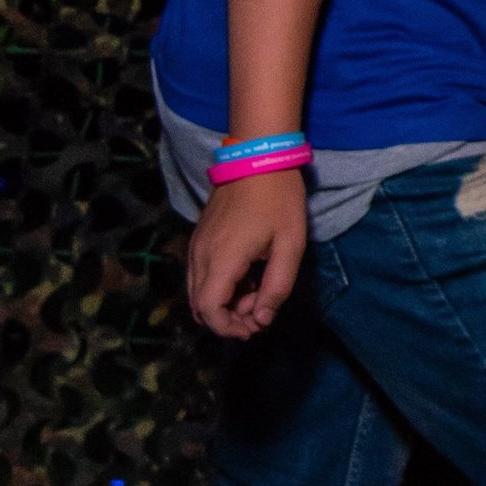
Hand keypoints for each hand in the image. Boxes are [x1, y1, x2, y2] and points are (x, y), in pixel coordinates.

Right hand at [188, 169, 308, 338]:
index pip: (209, 311)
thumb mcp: (290, 247)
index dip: (229, 328)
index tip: (256, 325)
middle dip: (230, 317)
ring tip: (259, 288)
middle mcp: (200, 255)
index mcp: (221, 259)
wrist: (257, 158)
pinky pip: (200, 274)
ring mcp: (196, 245)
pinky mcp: (198, 238)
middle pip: (201, 306)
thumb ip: (277, 287)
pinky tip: (248, 274)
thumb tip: (261, 320)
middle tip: (262, 306)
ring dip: (225, 301)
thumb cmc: (279, 200)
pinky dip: (220, 285)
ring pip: (198, 291)